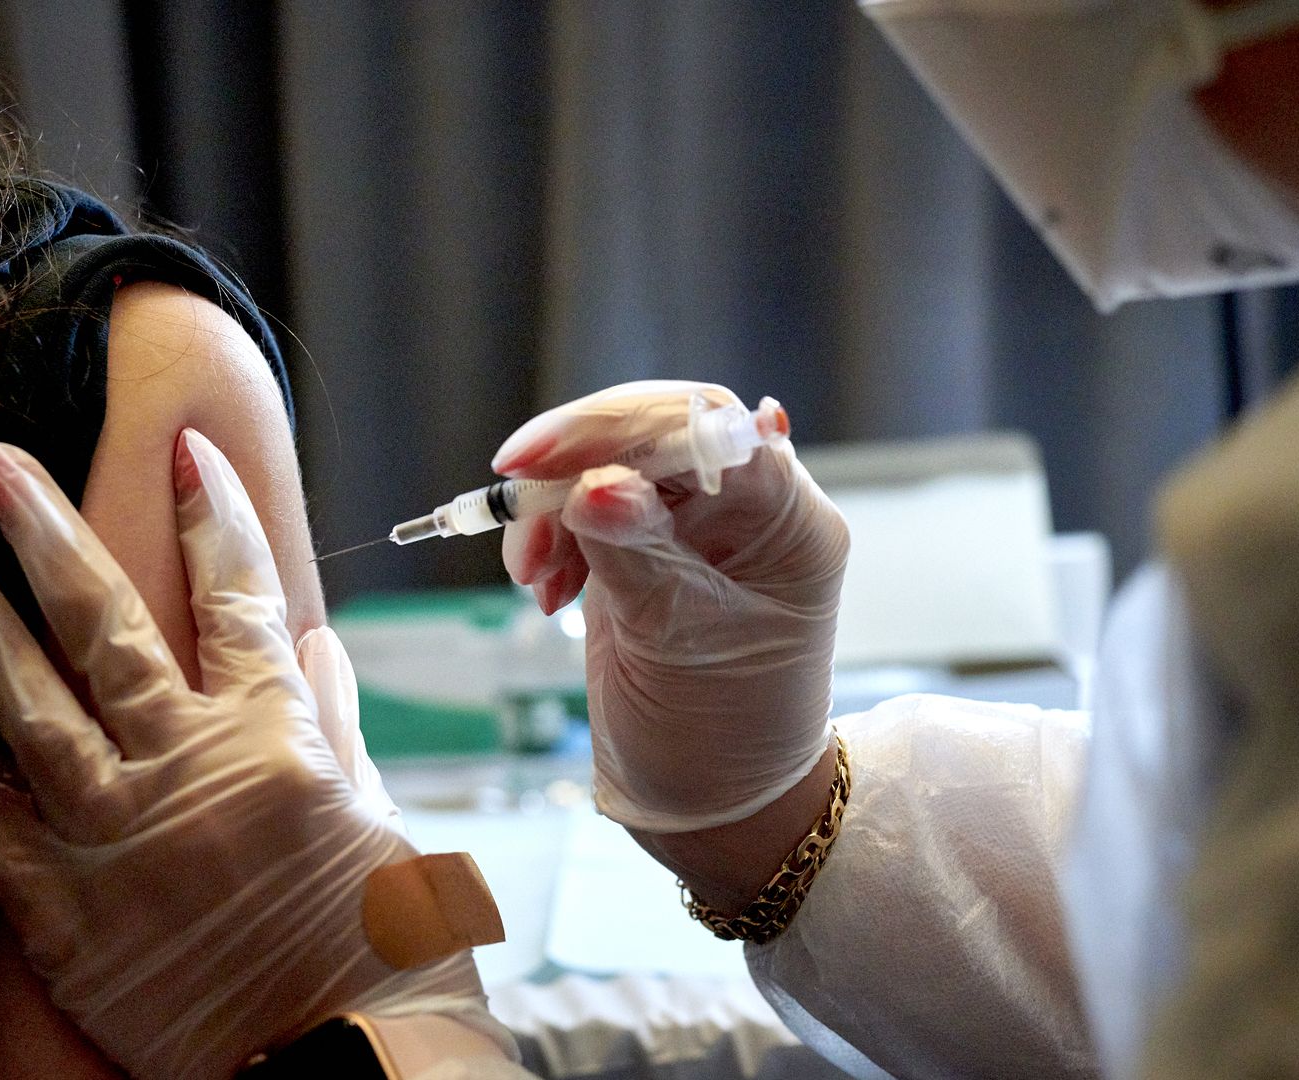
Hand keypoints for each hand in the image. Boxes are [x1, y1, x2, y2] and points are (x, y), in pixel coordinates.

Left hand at [0, 433, 501, 1079]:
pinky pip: (2, 837)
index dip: (210, 514)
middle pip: (105, 627)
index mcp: (277, 742)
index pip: (238, 597)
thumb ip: (332, 723)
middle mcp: (188, 775)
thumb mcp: (378, 820)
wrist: (338, 1069)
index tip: (181, 450)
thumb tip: (310, 643)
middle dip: (45, 534)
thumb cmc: (386, 949)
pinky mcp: (66, 920)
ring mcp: (116, 845)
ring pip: (30, 715)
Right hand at [496, 381, 847, 832]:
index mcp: (787, 521)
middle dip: (575, 461)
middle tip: (511, 494)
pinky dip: (553, 536)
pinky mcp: (649, 551)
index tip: (541, 460)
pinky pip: (590, 508)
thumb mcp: (676, 644)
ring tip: (533, 578)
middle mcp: (748, 511)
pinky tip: (546, 590)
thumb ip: (634, 553)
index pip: (707, 429)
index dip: (621, 429)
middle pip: (653, 433)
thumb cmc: (720, 736)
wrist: (710, 807)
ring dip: (553, 508)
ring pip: (611, 465)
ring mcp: (696, 529)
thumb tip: (590, 484)